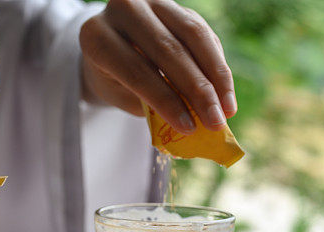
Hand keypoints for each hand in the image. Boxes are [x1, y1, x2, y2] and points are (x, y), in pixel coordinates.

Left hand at [80, 0, 235, 132]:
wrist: (109, 48)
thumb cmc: (112, 79)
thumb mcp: (120, 95)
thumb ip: (149, 104)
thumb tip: (192, 122)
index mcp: (97, 36)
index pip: (136, 70)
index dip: (164, 99)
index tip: (188, 127)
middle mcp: (124, 9)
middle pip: (168, 50)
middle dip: (196, 91)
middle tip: (215, 122)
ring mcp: (152, 2)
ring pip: (193, 36)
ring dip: (215, 76)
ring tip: (227, 110)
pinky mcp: (177, 5)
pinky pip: (204, 34)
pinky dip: (217, 65)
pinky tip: (225, 93)